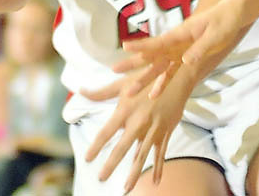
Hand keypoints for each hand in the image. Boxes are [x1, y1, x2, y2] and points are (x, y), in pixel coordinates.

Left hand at [82, 59, 187, 193]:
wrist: (178, 74)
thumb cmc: (147, 76)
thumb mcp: (124, 82)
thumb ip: (102, 92)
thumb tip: (81, 91)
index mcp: (126, 109)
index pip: (106, 131)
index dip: (96, 146)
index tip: (88, 158)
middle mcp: (139, 121)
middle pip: (122, 147)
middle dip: (111, 164)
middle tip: (101, 178)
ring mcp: (154, 127)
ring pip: (142, 155)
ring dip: (134, 172)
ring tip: (126, 188)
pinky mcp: (166, 130)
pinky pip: (161, 152)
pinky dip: (158, 167)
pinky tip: (156, 181)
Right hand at [130, 1, 244, 85]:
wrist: (231, 15)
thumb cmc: (224, 21)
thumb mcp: (215, 34)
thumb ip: (200, 48)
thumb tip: (185, 62)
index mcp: (181, 33)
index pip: (158, 41)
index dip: (141, 45)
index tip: (124, 47)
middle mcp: (176, 43)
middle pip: (152, 55)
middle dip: (134, 64)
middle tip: (114, 71)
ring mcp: (179, 51)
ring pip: (158, 67)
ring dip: (144, 78)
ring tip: (129, 91)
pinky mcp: (185, 58)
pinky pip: (171, 72)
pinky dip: (162, 83)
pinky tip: (153, 94)